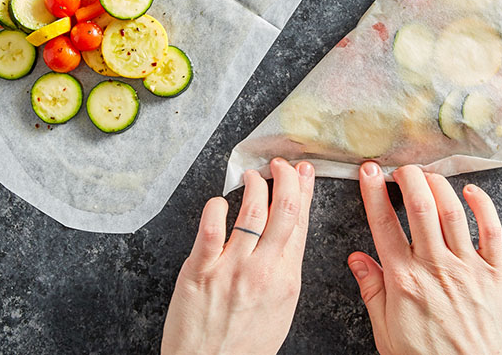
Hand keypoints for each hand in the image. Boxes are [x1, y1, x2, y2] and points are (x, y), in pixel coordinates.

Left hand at [161, 158, 314, 354]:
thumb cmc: (243, 346)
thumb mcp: (279, 310)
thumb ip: (284, 272)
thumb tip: (288, 237)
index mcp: (286, 281)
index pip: (300, 224)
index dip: (302, 192)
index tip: (302, 173)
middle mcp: (262, 271)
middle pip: (283, 210)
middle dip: (283, 178)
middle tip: (278, 165)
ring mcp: (230, 269)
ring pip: (250, 212)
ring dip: (253, 186)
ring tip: (251, 177)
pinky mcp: (199, 271)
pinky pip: (210, 229)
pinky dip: (216, 208)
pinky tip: (219, 201)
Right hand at [348, 162, 501, 354]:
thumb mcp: (388, 334)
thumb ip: (372, 293)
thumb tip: (357, 260)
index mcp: (404, 280)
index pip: (383, 224)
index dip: (373, 192)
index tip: (369, 172)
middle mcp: (435, 266)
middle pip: (419, 206)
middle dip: (407, 177)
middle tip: (400, 168)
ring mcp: (468, 267)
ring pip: (451, 210)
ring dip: (437, 184)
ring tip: (426, 174)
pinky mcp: (496, 273)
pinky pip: (492, 229)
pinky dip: (482, 204)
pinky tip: (470, 191)